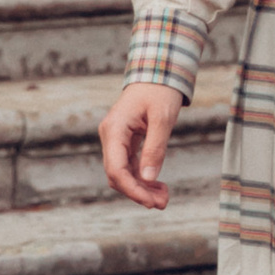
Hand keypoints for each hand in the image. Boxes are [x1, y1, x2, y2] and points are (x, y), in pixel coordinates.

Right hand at [98, 80, 183, 210]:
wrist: (158, 71)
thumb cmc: (161, 91)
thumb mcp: (162, 118)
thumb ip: (155, 148)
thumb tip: (148, 178)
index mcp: (114, 129)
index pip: (116, 169)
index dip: (132, 190)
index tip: (151, 202)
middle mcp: (110, 136)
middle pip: (117, 175)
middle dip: (138, 192)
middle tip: (163, 203)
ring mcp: (115, 139)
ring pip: (122, 173)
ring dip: (141, 187)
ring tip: (164, 198)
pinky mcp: (124, 141)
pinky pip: (128, 165)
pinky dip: (142, 177)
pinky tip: (158, 185)